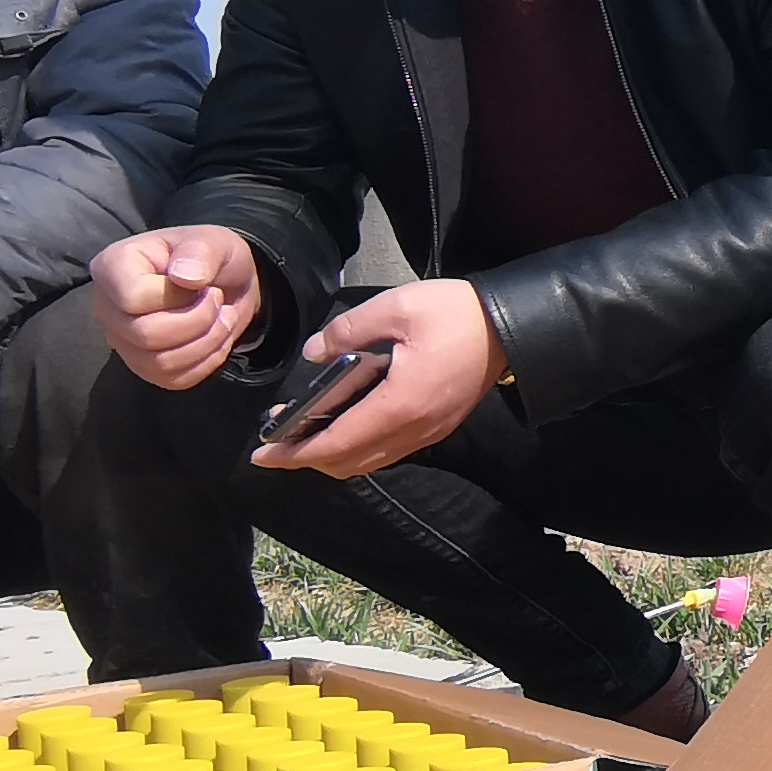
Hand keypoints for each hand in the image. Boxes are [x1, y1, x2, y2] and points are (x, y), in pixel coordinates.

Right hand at [92, 224, 264, 391]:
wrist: (223, 284)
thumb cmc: (207, 257)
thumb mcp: (211, 241)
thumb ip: (200, 252)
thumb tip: (185, 276)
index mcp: (112, 267)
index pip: (133, 298)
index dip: (176, 296)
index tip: (198, 281)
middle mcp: (107, 307)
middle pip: (145, 335)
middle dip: (198, 322)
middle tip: (217, 301)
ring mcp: (122, 341)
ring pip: (160, 363)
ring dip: (206, 343)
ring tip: (220, 318)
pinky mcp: (143, 366)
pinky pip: (173, 380)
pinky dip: (205, 362)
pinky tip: (213, 338)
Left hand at [253, 280, 501, 477]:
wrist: (510, 327)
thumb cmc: (455, 314)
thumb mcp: (396, 307)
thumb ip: (348, 330)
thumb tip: (314, 353)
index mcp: (398, 404)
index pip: (335, 443)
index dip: (294, 453)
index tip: (262, 455)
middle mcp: (412, 430)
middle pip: (347, 463)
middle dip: (306, 459)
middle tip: (276, 443)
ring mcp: (427, 433)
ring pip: (367, 462)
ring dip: (331, 456)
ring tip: (304, 435)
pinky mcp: (436, 427)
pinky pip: (386, 452)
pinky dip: (356, 449)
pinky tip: (343, 426)